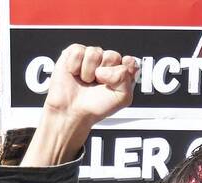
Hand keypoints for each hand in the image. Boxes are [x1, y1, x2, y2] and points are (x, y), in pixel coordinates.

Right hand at [23, 45, 137, 165]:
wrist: (71, 113)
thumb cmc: (96, 109)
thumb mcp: (120, 99)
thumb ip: (128, 79)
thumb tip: (128, 61)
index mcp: (121, 75)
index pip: (130, 61)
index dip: (124, 70)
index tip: (115, 84)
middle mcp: (107, 65)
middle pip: (114, 55)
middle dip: (107, 73)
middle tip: (98, 86)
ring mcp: (89, 60)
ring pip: (97, 52)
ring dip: (91, 71)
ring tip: (85, 83)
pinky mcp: (71, 56)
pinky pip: (79, 50)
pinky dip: (77, 64)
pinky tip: (75, 76)